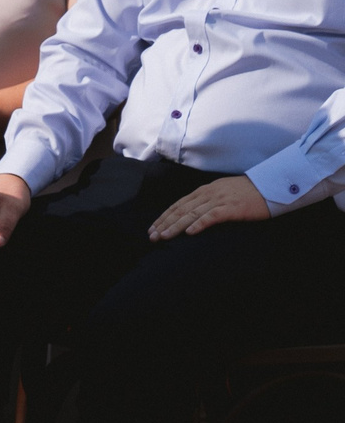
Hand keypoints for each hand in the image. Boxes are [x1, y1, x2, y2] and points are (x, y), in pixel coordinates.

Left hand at [149, 175, 269, 240]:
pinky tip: (190, 233)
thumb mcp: (223, 193)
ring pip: (191, 214)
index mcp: (204, 190)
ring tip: (163, 237)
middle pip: (180, 210)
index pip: (178, 204)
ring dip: (175, 226)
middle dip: (164, 224)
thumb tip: (194, 214)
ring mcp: (219, 200)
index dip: (164, 217)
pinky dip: (199, 224)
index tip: (152, 228)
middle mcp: (208, 193)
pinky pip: (212, 216)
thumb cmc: (248, 192)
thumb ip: (208, 201)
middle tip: (151, 237)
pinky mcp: (232, 208)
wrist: (271, 185)